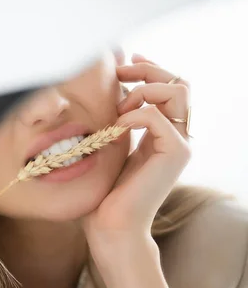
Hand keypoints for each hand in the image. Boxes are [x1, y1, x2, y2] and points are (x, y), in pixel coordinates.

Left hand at [84, 53, 191, 255]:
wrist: (111, 225)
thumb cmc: (106, 189)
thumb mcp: (114, 142)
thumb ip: (121, 116)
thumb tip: (115, 84)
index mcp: (166, 132)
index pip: (172, 86)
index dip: (151, 68)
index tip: (126, 62)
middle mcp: (179, 136)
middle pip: (180, 83)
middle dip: (148, 71)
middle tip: (120, 73)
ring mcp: (181, 144)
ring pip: (178, 91)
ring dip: (144, 89)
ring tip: (120, 108)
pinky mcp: (176, 153)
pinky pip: (157, 116)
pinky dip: (133, 114)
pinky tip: (116, 127)